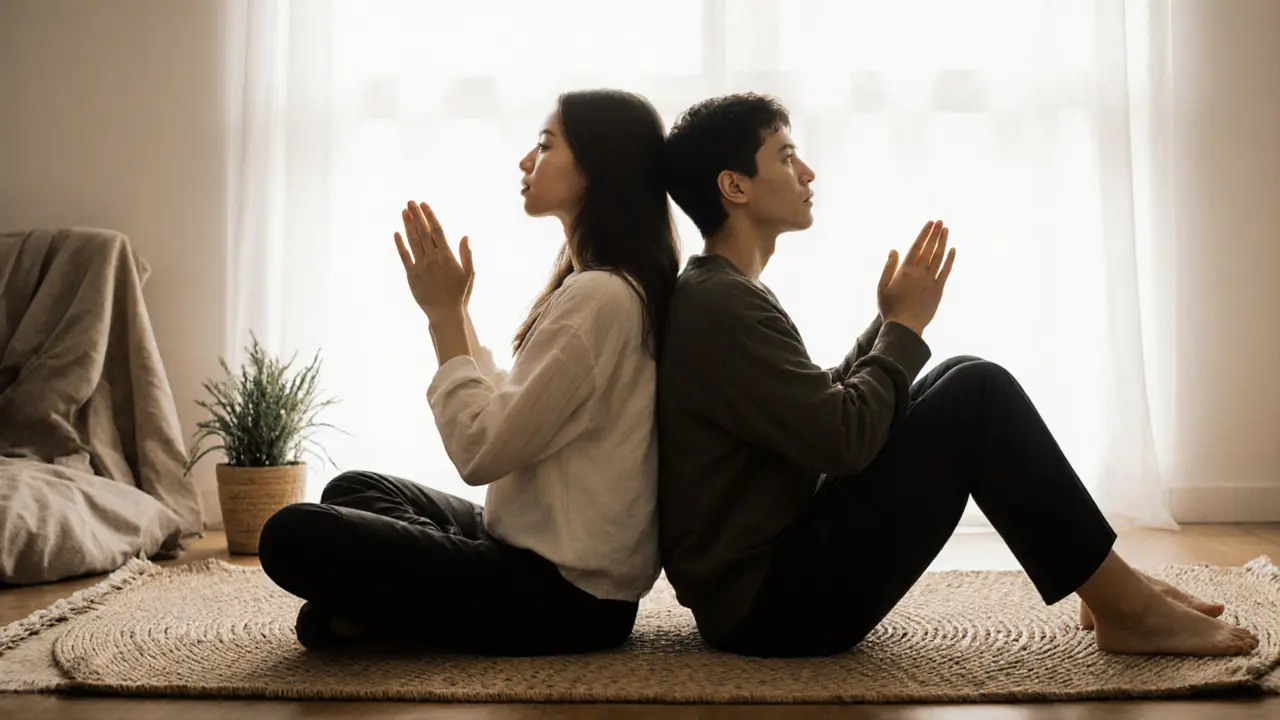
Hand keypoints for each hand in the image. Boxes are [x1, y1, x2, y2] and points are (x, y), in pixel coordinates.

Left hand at [395, 200, 474, 320]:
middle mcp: (433, 259)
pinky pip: (404, 256)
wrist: (445, 313)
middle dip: (417, 216)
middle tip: (410, 202)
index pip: (436, 231)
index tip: (424, 205)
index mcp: (447, 256)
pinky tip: (397, 233)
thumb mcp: (469, 274)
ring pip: (413, 241)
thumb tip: (464, 236)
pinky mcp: (411, 276)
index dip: (429, 216)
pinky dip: (400, 244)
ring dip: (408, 225)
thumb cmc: (459, 294)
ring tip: (404, 212)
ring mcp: (421, 267)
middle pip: (423, 232)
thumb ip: (466, 255)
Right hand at [877, 220, 955, 335]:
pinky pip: (945, 271)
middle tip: (940, 222)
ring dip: (943, 242)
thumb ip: (888, 267)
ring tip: (946, 230)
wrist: (904, 327)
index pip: (917, 247)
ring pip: (939, 257)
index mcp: (905, 270)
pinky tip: (953, 250)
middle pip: (930, 249)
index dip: (924, 234)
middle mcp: (919, 273)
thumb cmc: (890, 308)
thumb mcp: (882, 287)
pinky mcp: (938, 290)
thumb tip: (894, 250)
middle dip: (935, 234)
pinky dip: (950, 259)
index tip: (930, 223)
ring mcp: (930, 281)